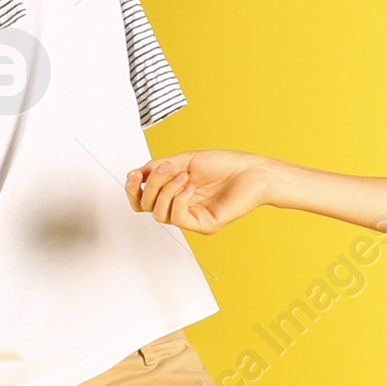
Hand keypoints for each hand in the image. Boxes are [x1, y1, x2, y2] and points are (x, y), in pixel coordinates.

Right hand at [125, 151, 269, 234]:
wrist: (253, 171)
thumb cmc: (226, 164)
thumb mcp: (185, 160)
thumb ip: (160, 167)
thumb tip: (138, 173)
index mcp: (175, 192)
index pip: (143, 200)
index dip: (133, 189)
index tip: (135, 174)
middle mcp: (181, 207)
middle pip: (146, 206)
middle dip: (150, 185)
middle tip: (165, 169)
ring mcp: (192, 217)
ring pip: (159, 213)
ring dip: (166, 190)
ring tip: (184, 176)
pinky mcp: (204, 225)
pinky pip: (177, 218)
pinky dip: (178, 200)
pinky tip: (190, 188)